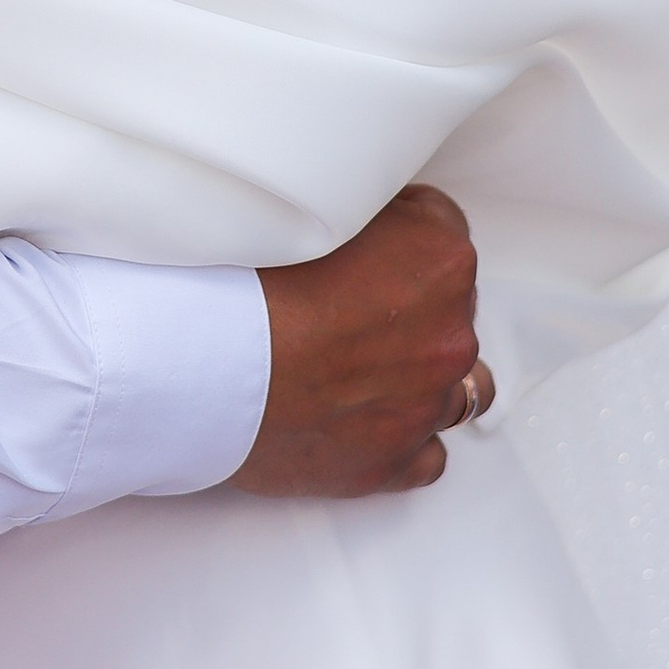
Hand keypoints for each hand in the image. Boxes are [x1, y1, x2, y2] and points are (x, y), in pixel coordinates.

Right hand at [232, 185, 490, 497]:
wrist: (207, 363)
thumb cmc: (245, 283)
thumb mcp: (313, 207)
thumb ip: (360, 212)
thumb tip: (363, 216)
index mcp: (441, 261)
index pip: (441, 229)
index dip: (396, 234)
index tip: (362, 244)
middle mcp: (449, 334)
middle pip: (451, 309)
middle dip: (409, 306)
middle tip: (345, 306)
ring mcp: (424, 403)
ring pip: (461, 388)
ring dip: (426, 376)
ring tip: (373, 370)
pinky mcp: (392, 461)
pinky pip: (428, 456)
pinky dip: (406, 439)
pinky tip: (368, 421)